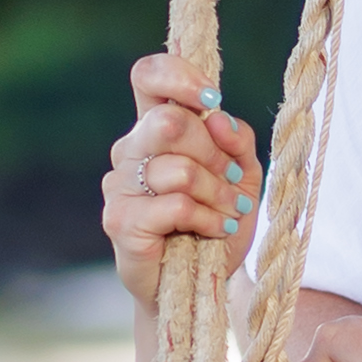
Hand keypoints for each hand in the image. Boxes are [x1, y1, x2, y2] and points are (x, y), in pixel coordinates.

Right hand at [103, 52, 259, 313]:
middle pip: (171, 122)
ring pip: (179, 169)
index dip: (178, 75)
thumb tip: (217, 115)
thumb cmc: (216, 223)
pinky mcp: (119, 220)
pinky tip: (214, 229)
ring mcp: (119, 185)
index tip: (211, 99)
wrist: (198, 286)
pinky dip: (207, 218)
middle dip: (214, 153)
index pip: (148, 76)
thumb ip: (235, 138)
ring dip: (218, 193)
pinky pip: (175, 205)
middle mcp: (130, 150)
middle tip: (232, 180)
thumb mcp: (242, 173)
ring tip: (228, 212)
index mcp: (154, 128)